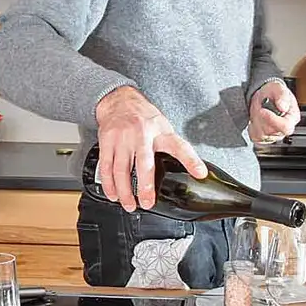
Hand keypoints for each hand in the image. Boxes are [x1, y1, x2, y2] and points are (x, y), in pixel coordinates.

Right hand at [95, 86, 204, 212]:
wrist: (119, 100)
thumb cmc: (144, 118)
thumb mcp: (165, 128)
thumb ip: (177, 149)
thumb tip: (197, 171)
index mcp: (160, 131)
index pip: (179, 146)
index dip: (191, 160)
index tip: (200, 173)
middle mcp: (140, 134)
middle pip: (144, 163)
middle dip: (145, 186)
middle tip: (147, 203)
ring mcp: (121, 138)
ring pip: (121, 169)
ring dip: (124, 190)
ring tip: (130, 205)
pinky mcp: (106, 141)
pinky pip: (106, 166)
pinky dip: (108, 183)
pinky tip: (113, 194)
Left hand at [247, 79, 299, 144]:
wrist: (264, 97)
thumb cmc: (274, 94)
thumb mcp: (278, 88)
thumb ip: (282, 96)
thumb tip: (283, 107)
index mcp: (293, 118)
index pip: (285, 127)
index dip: (272, 119)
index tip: (263, 110)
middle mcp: (284, 129)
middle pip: (271, 131)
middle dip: (261, 118)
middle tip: (260, 107)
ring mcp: (274, 136)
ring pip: (261, 134)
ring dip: (256, 121)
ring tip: (260, 111)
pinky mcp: (263, 139)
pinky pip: (255, 137)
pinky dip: (252, 126)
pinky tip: (257, 118)